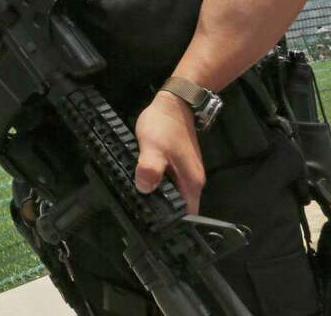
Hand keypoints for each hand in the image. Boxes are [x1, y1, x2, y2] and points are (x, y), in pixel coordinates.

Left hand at [134, 91, 204, 213]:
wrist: (174, 103)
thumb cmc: (163, 126)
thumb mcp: (152, 147)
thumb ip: (150, 169)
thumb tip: (145, 189)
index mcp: (191, 182)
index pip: (187, 215)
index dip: (173, 224)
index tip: (154, 228)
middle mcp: (193, 181)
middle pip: (179, 206)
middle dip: (162, 212)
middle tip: (139, 215)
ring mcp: (187, 172)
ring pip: (173, 194)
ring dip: (158, 198)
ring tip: (137, 203)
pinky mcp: (179, 164)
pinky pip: (169, 182)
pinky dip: (158, 186)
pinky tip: (143, 184)